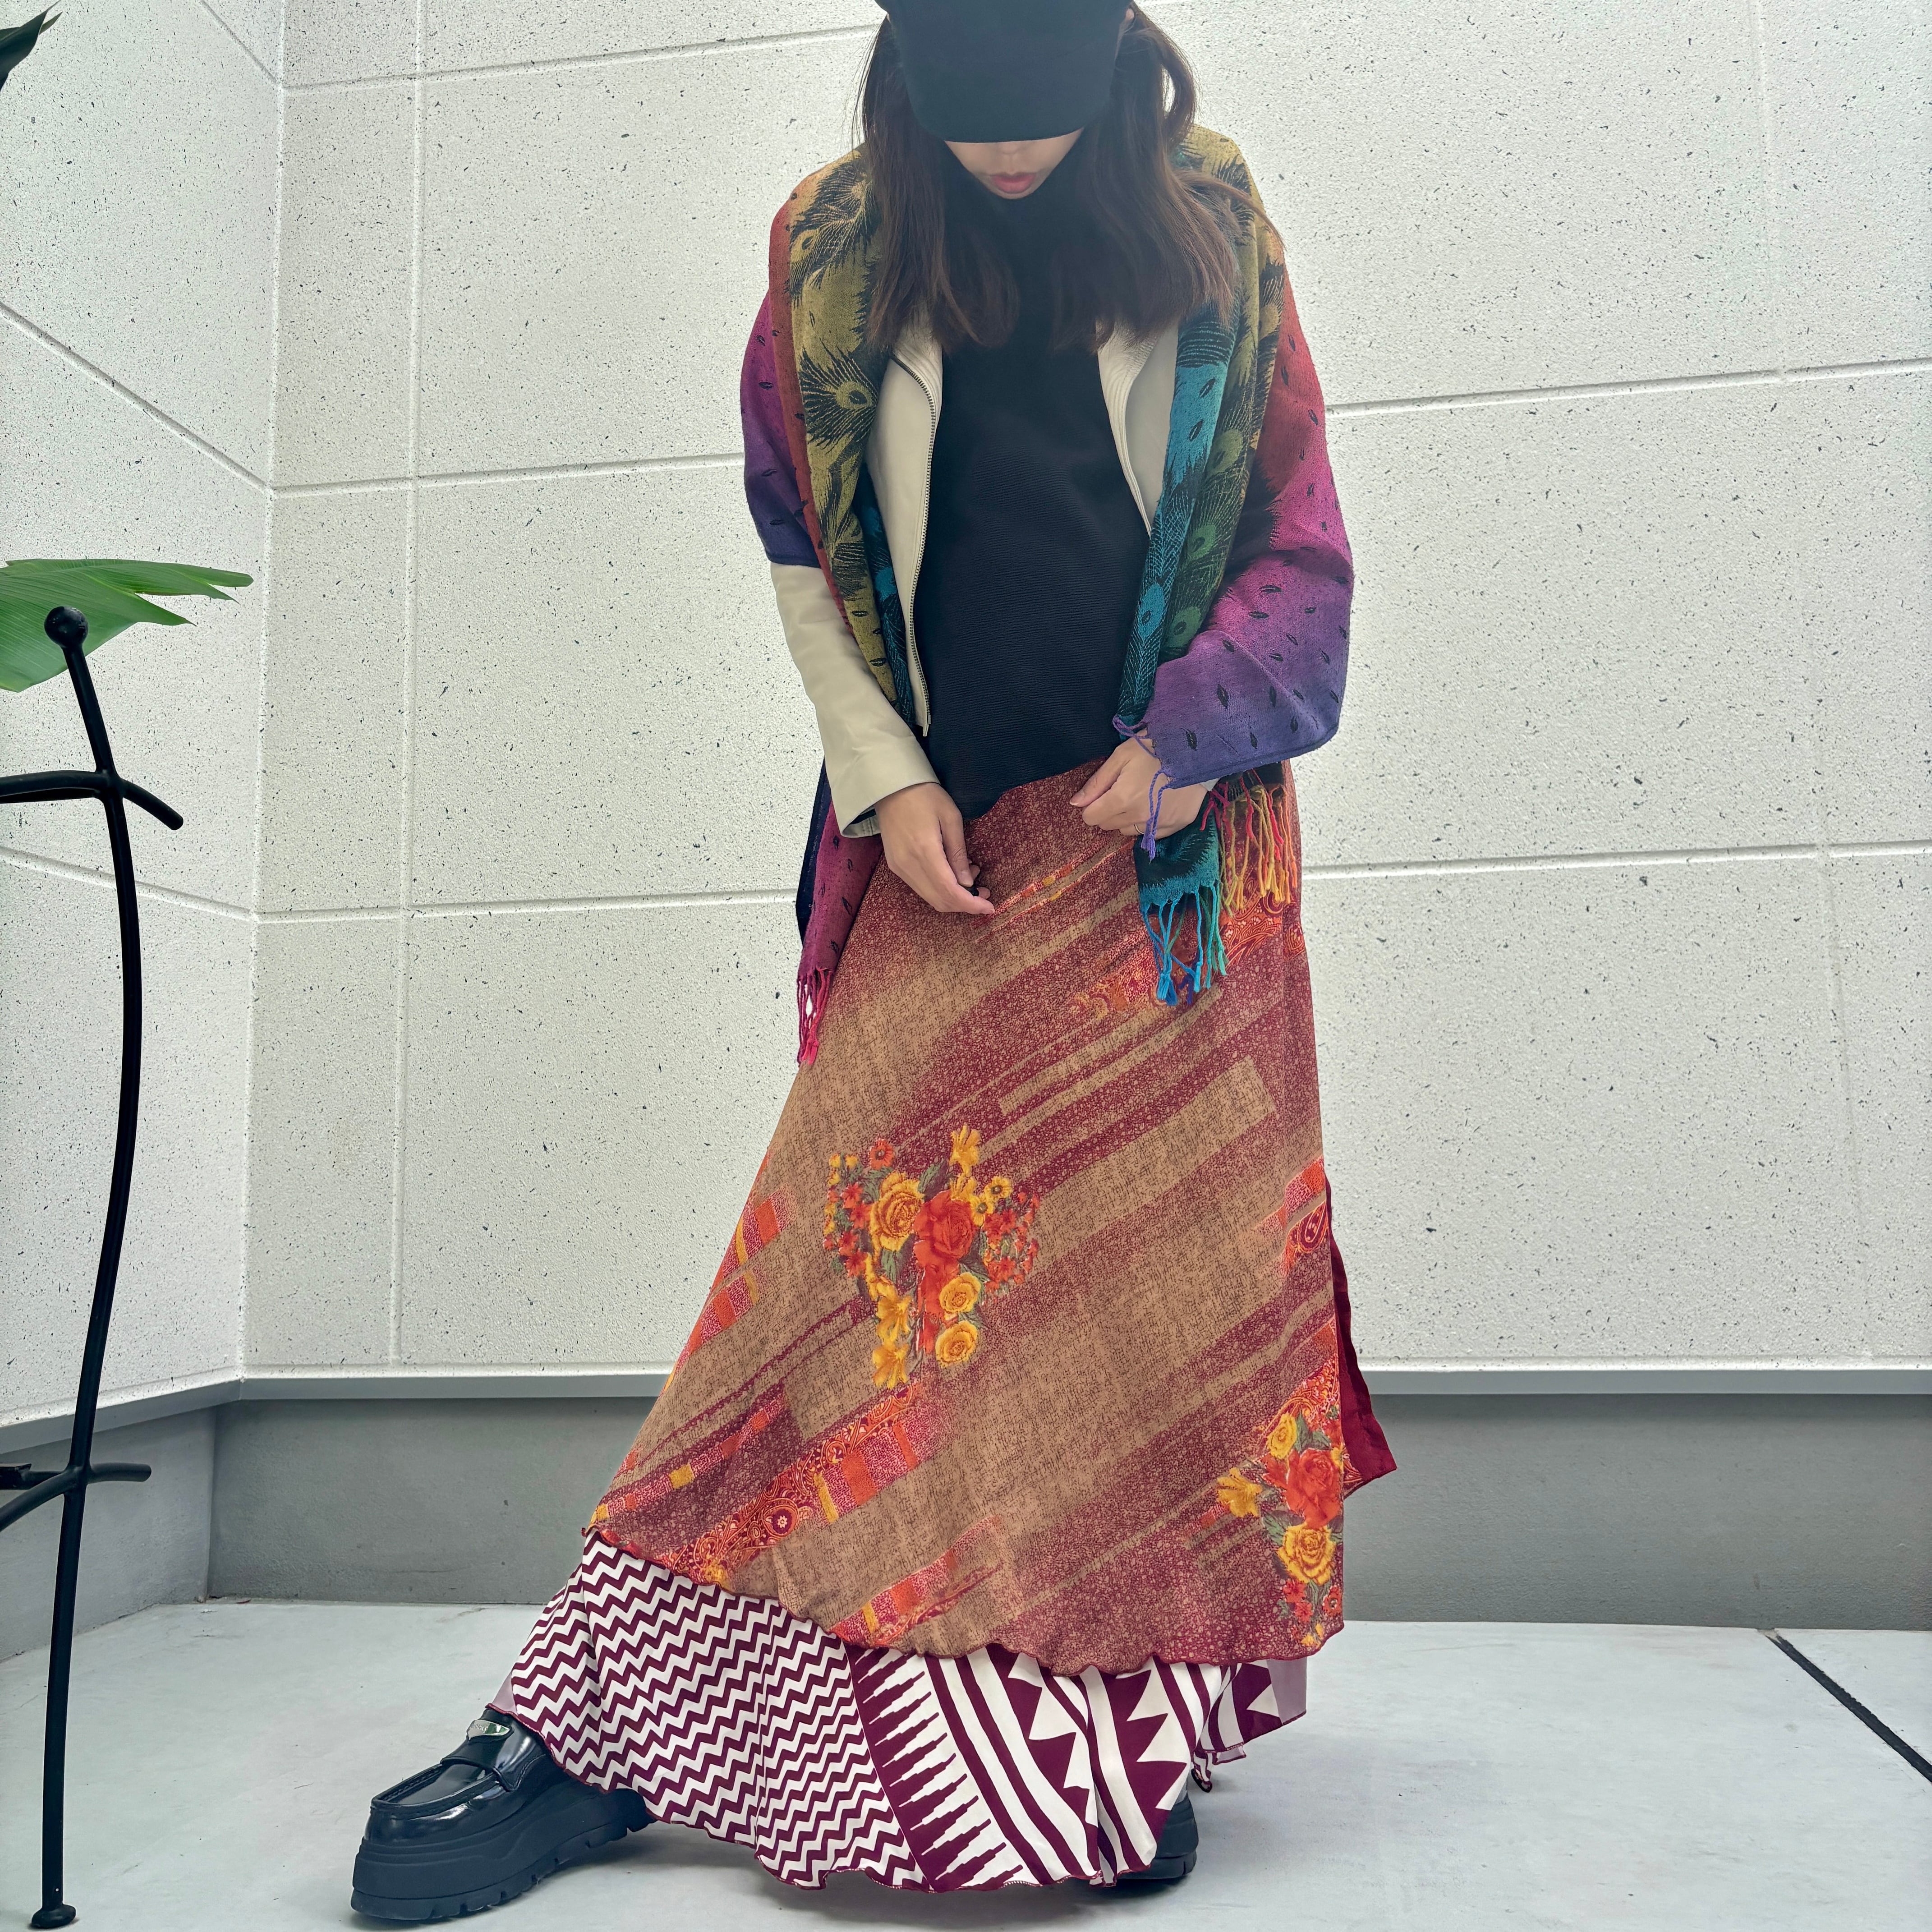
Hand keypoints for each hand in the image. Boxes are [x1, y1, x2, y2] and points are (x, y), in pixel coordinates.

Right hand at [873, 783, 996, 915]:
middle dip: (964, 904)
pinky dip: (939, 888)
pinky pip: (920, 888)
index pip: (950, 892)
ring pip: (930, 897)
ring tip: (971, 877)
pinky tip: (952, 873)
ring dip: (953, 896)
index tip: (989, 907)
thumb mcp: (951, 818)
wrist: (890, 787)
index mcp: (925, 851)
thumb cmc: (925, 796)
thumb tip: (968, 883)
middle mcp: (908, 865)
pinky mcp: (895, 866)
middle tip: (984, 892)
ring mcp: (899, 868)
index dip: (971, 904)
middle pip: (939, 900)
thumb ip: (959, 853)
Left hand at [1071, 736, 1208, 838]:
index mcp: (1122, 799)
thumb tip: (1076, 803)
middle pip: (1108, 825)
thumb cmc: (1155, 748)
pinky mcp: (1175, 826)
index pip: (1091, 817)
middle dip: (1109, 810)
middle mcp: (1138, 818)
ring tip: (1141, 796)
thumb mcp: (1121, 756)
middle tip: (1123, 790)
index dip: (1092, 806)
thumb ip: (1097, 782)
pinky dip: (1148, 822)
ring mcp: (1158, 825)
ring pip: (1128, 830)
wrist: (1197, 751)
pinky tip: (1157, 803)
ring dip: (1127, 817)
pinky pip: (1151, 833)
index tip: (1101, 795)